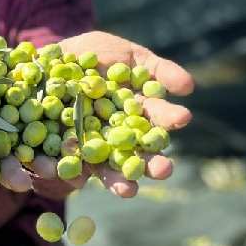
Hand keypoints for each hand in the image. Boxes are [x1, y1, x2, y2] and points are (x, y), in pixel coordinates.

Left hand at [28, 30, 192, 197]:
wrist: (54, 58)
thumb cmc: (99, 55)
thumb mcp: (131, 56)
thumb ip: (159, 71)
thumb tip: (190, 86)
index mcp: (138, 114)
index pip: (156, 119)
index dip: (168, 119)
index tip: (183, 117)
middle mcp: (119, 134)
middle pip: (138, 153)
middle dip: (151, 164)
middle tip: (164, 170)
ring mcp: (93, 144)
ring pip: (108, 167)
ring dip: (120, 181)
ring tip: (129, 190)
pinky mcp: (65, 150)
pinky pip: (69, 164)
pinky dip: (72, 173)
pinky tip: (78, 179)